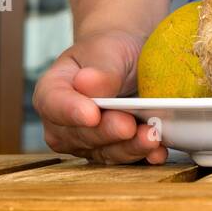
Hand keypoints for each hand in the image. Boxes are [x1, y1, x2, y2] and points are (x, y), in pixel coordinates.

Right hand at [33, 28, 167, 164]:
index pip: (53, 104)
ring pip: (104, 152)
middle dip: (107, 132)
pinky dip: (145, 156)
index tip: (92, 114)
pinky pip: (127, 160)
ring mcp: (89, 142)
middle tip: (128, 125)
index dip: (71, 112)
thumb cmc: (112, 51)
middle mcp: (65, 123)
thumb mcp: (108, 51)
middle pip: (80, 135)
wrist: (134, 60)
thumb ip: (101, 70)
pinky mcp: (115, 151)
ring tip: (151, 137)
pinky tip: (158, 152)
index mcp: (53, 91)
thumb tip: (86, 83)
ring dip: (129, 148)